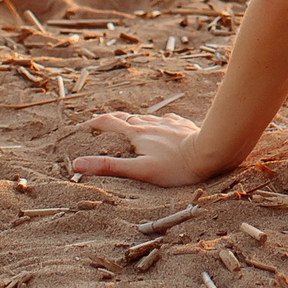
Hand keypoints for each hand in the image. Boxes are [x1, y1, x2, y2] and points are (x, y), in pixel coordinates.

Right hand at [71, 110, 213, 187]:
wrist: (211, 152)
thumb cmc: (175, 167)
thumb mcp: (138, 170)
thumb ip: (109, 167)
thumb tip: (76, 164)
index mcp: (137, 133)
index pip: (111, 122)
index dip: (96, 122)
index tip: (86, 123)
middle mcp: (152, 124)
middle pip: (128, 117)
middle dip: (114, 119)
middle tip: (103, 121)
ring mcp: (169, 123)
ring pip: (147, 117)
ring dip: (135, 119)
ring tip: (130, 122)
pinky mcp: (184, 125)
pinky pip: (167, 119)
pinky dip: (158, 121)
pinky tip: (163, 123)